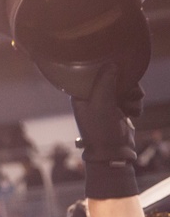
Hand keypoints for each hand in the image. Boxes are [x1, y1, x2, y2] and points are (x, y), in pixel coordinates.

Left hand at [71, 62, 141, 198]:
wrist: (114, 154)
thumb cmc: (101, 130)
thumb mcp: (102, 104)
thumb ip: (105, 83)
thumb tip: (111, 62)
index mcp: (79, 93)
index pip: (93, 72)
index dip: (108, 72)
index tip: (118, 78)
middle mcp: (91, 95)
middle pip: (113, 77)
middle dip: (126, 87)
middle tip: (129, 96)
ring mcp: (106, 101)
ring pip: (126, 86)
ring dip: (133, 96)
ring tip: (130, 108)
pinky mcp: (119, 108)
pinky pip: (132, 97)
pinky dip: (136, 105)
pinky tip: (133, 115)